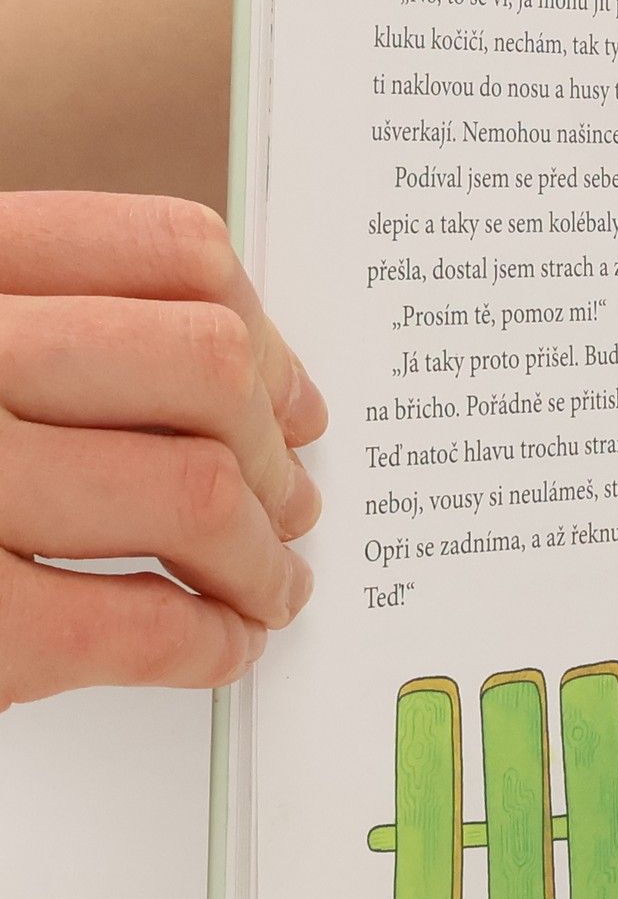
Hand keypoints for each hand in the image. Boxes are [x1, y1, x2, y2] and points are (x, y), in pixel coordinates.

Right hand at [0, 191, 326, 709]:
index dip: (268, 337)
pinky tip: (214, 648)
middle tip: (289, 510)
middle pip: (207, 366)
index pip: (168, 250)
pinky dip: (207, 645)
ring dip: (263, 561)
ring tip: (267, 590)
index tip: (293, 403)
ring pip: (195, 491)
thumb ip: (44, 329)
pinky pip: (133, 624)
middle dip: (274, 458)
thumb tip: (254, 385)